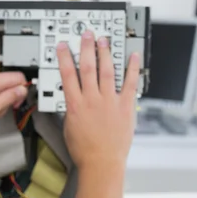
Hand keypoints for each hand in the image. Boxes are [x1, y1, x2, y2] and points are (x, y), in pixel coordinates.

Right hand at [57, 30, 139, 170]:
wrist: (101, 162)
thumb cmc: (84, 150)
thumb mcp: (69, 126)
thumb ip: (72, 109)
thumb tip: (73, 100)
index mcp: (75, 105)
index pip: (67, 75)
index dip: (65, 58)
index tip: (64, 46)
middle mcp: (92, 100)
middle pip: (88, 68)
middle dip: (86, 49)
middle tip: (86, 35)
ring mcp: (110, 102)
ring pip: (107, 72)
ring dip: (105, 54)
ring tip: (103, 40)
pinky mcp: (125, 106)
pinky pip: (130, 84)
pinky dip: (133, 69)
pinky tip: (133, 56)